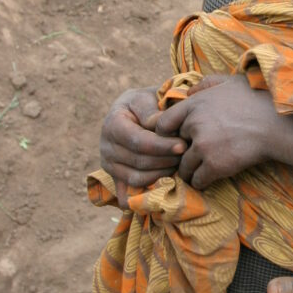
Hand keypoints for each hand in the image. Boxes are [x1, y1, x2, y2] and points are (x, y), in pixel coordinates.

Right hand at [100, 87, 186, 205]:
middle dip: (166, 160)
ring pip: (137, 178)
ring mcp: (109, 165)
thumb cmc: (145, 104)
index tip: (183, 145)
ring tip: (179, 166)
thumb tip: (158, 125)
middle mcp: (106, 147)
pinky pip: (129, 194)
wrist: (134, 112)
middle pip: (140, 162)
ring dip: (162, 174)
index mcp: (112, 124)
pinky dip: (146, 194)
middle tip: (187, 156)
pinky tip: (164, 185)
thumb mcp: (146, 98)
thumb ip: (151, 111)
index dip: (162, 146)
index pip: (139, 142)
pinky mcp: (115, 178)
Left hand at [155, 74, 279, 188]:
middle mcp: (194, 125)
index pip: (163, 124)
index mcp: (195, 104)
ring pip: (184, 167)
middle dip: (182, 152)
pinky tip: (209, 179)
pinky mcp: (215, 165)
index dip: (169, 134)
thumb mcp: (230, 82)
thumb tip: (190, 91)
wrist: (278, 123)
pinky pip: (198, 180)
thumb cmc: (257, 100)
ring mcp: (204, 146)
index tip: (179, 139)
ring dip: (190, 170)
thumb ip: (206, 84)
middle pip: (174, 147)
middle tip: (192, 157)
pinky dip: (201, 182)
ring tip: (198, 171)